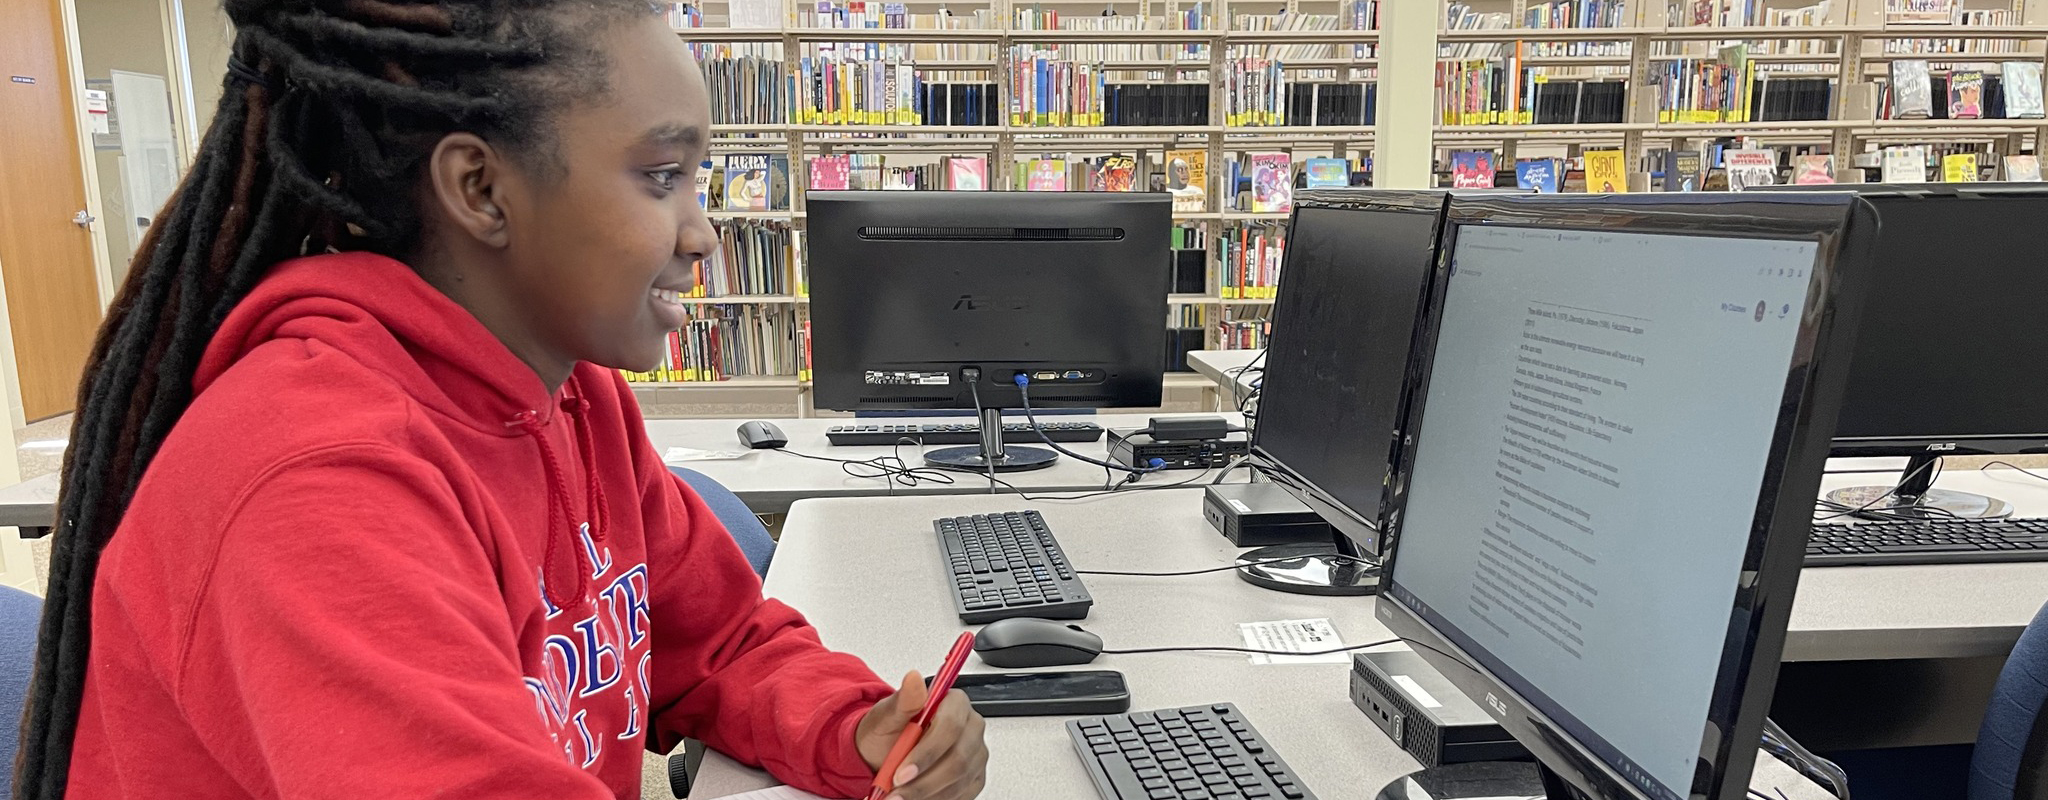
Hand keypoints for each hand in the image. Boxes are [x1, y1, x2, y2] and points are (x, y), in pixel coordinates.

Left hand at [855, 671, 988, 799]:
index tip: (900, 772)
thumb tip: (912, 678)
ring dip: (925, 793)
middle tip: (896, 792)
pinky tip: (917, 797)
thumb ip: (902, 701)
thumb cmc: (886, 733)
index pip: (950, 726)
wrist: (883, 755)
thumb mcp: (885, 717)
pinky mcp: (974, 778)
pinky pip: (961, 795)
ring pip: (958, 781)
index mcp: (954, 704)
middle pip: (958, 759)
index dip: (926, 753)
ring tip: (899, 797)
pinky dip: (935, 799)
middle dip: (923, 781)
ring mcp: (976, 754)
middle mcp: (971, 727)